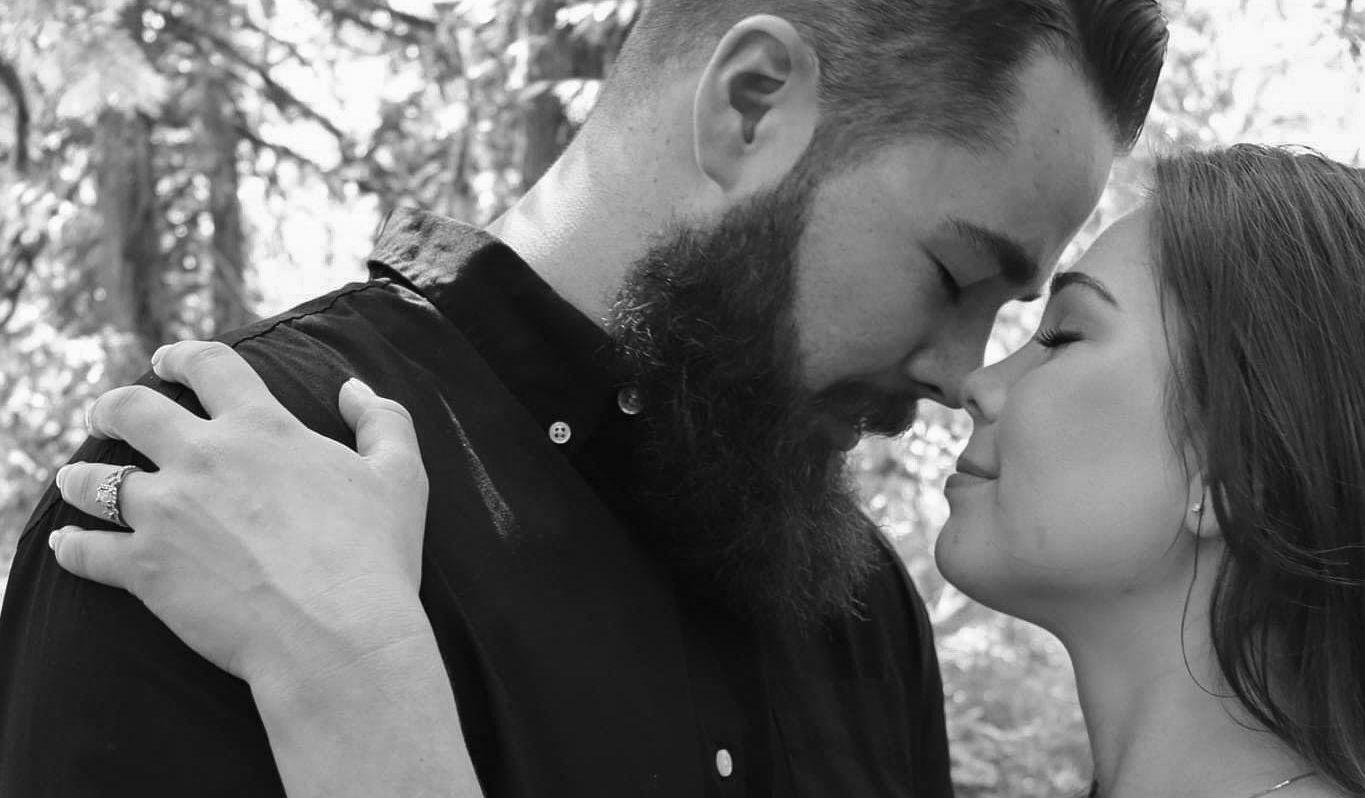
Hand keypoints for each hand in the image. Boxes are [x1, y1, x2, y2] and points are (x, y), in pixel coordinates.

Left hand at [49, 341, 430, 684]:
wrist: (337, 634)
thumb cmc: (375, 555)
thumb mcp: (400, 475)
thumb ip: (383, 420)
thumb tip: (353, 389)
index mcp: (262, 428)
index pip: (209, 366)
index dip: (181, 357)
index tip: (167, 363)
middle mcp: (204, 458)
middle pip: (130, 410)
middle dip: (112, 408)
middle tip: (108, 415)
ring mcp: (167, 512)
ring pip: (94, 480)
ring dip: (80, 477)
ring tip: (75, 480)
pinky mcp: (144, 569)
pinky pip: (86, 551)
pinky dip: (72, 547)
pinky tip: (67, 546)